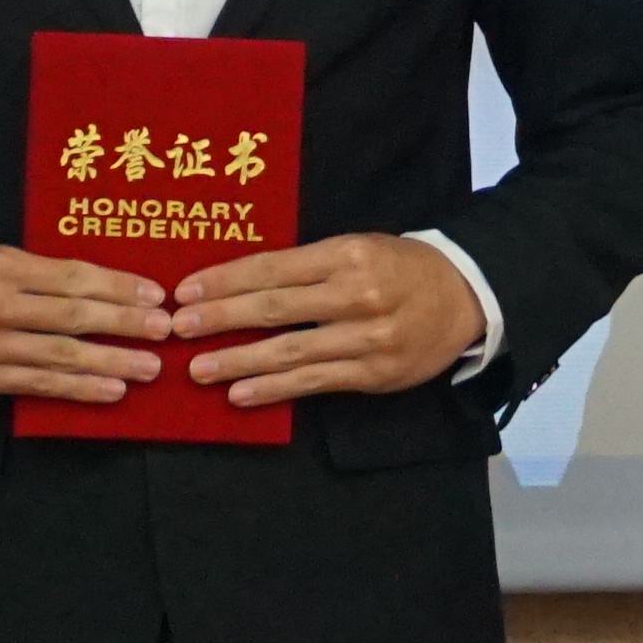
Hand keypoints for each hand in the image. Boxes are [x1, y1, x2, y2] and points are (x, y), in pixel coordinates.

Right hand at [0, 236, 173, 402]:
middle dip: (124, 324)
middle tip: (164, 330)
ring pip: (61, 356)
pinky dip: (77, 389)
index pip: (71, 277)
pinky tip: (110, 390)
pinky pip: (38, 385)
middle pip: (73, 316)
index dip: (116, 286)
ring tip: (148, 367)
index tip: (153, 293)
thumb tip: (93, 283)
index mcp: (0, 266)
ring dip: (110, 363)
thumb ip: (33, 268)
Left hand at [173, 234, 483, 406]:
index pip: (272, 268)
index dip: (225, 280)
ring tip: (199, 369)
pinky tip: (241, 395)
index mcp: (346, 254)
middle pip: (274, 308)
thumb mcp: (356, 247)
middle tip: (178, 328)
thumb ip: (307, 265)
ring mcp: (366, 338)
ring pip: (289, 352)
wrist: (464, 296)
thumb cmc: (399, 266)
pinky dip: (274, 390)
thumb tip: (239, 282)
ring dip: (238, 362)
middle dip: (220, 319)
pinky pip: (313, 383)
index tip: (186, 290)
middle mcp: (355, 294)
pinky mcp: (373, 374)